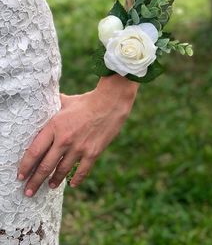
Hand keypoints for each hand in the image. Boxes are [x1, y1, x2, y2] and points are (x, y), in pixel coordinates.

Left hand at [17, 75, 138, 196]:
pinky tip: (71, 184)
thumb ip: (54, 106)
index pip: (35, 151)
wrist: (110, 103)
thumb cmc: (87, 101)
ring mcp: (79, 148)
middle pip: (45, 166)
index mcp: (55, 126)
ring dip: (54, 181)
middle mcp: (65, 140)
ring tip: (49, 186)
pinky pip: (82, 171)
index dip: (26, 165)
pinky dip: (76, 179)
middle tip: (28, 191)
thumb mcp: (66, 101)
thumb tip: (46, 103)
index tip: (21, 175)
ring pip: (62, 171)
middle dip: (35, 181)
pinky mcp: (93, 153)